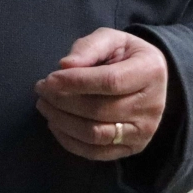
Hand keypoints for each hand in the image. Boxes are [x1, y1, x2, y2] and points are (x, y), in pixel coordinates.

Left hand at [34, 28, 168, 161]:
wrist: (149, 79)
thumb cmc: (124, 56)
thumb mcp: (110, 40)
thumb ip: (89, 48)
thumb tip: (65, 66)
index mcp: (150, 71)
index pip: (110, 82)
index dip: (76, 82)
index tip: (49, 79)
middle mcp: (152, 105)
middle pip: (99, 110)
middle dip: (62, 100)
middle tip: (41, 90)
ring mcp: (143, 131)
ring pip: (95, 134)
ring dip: (62, 121)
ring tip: (44, 105)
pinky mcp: (132, 148)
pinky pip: (95, 152)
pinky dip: (69, 140)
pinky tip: (55, 123)